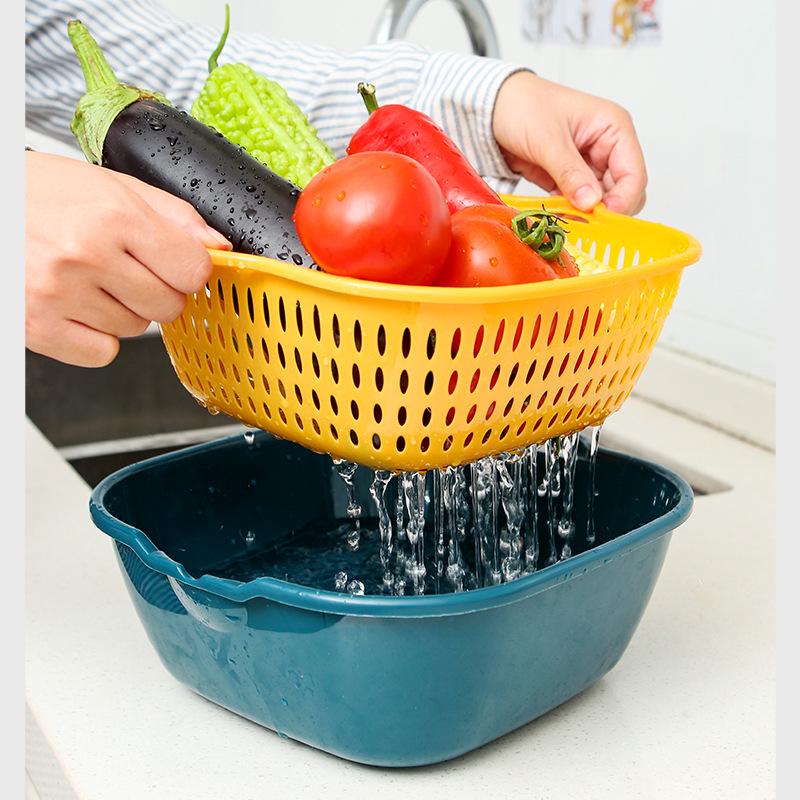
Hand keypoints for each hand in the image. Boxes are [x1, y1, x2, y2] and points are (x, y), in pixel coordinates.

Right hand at [25, 152, 230, 366]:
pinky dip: (97, 337)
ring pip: (137, 330)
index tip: (175, 263)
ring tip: (91, 280)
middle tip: (127, 269)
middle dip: (158, 290)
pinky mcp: (38, 328)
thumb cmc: (35, 192)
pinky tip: (77, 306)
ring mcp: (60, 295)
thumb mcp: (108, 184)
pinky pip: (103, 354)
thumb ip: (171, 215)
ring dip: (124, 311)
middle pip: (170, 306)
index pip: (193, 270)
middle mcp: (86, 256)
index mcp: (112, 216)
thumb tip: (218, 245)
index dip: (189, 269)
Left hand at [492, 72, 646, 214]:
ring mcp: (589, 165)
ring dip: (586, 215)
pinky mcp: (570, 179)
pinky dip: (571, 213)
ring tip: (566, 221)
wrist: (493, 107)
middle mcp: (607, 148)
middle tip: (583, 224)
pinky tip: (558, 217)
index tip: (603, 218)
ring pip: (600, 201)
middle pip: (622, 191)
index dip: (624, 199)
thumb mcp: (547, 140)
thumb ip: (570, 173)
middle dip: (605, 210)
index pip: (634, 173)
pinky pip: (578, 203)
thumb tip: (591, 203)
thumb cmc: (523, 106)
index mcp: (613, 128)